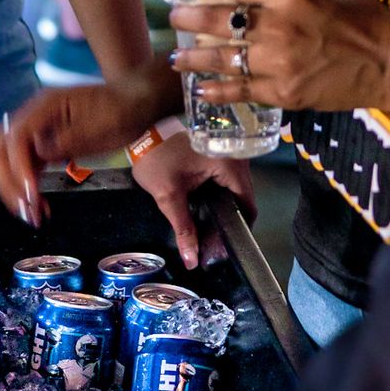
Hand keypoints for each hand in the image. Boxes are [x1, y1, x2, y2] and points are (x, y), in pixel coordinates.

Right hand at [0, 66, 174, 225]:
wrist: (138, 101)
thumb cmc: (122, 110)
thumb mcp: (97, 129)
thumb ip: (66, 141)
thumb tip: (39, 154)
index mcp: (46, 105)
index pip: (16, 137)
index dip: (19, 167)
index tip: (31, 192)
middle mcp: (37, 114)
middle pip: (3, 148)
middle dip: (8, 180)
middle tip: (23, 209)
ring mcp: (41, 127)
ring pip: (13, 159)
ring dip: (17, 187)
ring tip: (31, 214)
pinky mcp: (49, 140)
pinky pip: (29, 163)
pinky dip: (29, 184)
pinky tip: (39, 203)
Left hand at [131, 128, 256, 269]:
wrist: (142, 130)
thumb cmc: (156, 158)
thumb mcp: (168, 195)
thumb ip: (183, 228)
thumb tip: (192, 260)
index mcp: (230, 164)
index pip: (247, 205)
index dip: (238, 229)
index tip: (225, 247)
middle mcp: (237, 157)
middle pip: (242, 199)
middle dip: (228, 222)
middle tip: (214, 244)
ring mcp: (230, 152)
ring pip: (235, 190)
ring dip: (224, 210)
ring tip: (209, 232)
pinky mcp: (220, 153)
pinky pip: (227, 181)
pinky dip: (219, 196)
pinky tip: (206, 211)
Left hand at [167, 0, 389, 112]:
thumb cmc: (365, 20)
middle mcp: (280, 25)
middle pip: (220, 19)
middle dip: (190, 17)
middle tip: (175, 17)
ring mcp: (280, 62)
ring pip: (224, 59)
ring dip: (195, 58)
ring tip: (178, 57)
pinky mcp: (285, 93)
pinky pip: (242, 91)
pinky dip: (217, 90)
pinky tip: (200, 88)